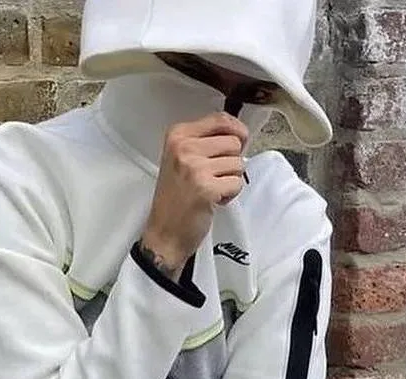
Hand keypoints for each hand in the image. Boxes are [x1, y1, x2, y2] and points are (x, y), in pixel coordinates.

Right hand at [141, 112, 247, 280]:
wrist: (165, 232)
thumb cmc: (175, 198)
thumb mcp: (181, 159)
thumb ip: (205, 142)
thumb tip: (240, 134)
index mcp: (177, 135)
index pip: (220, 119)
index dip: (237, 131)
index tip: (239, 142)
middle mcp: (184, 148)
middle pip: (234, 142)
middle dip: (232, 161)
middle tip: (215, 177)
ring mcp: (194, 167)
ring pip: (238, 163)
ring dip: (231, 179)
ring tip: (212, 189)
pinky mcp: (206, 188)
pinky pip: (237, 183)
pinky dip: (231, 194)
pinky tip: (214, 200)